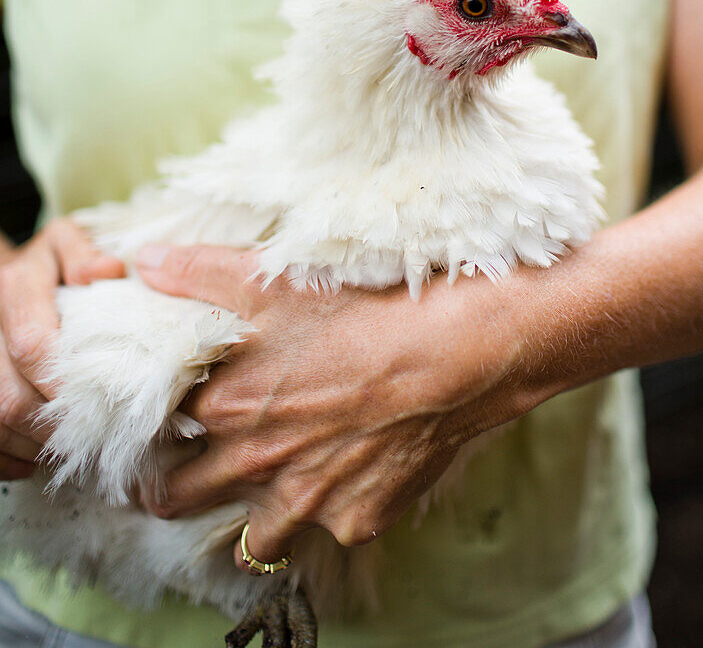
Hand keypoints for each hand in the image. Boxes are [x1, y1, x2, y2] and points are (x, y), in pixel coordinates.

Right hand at [0, 218, 124, 479]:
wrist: (5, 279)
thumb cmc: (47, 263)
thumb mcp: (66, 241)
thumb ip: (84, 253)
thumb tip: (108, 271)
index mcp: (12, 287)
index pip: (33, 346)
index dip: (66, 382)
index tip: (101, 399)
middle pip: (11, 397)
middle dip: (55, 426)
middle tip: (94, 434)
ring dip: (35, 444)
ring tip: (73, 445)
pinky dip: (8, 457)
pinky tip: (35, 454)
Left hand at [137, 244, 529, 567]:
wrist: (455, 351)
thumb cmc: (363, 309)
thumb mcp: (273, 281)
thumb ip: (198, 273)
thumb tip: (143, 264)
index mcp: (226, 407)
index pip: (155, 435)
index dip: (156, 425)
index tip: (165, 419)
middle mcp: (257, 464)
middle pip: (176, 499)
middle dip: (170, 485)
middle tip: (182, 468)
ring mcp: (307, 501)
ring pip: (251, 542)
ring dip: (251, 515)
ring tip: (268, 482)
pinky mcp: (357, 521)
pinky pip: (329, 527)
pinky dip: (333, 505)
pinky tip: (350, 467)